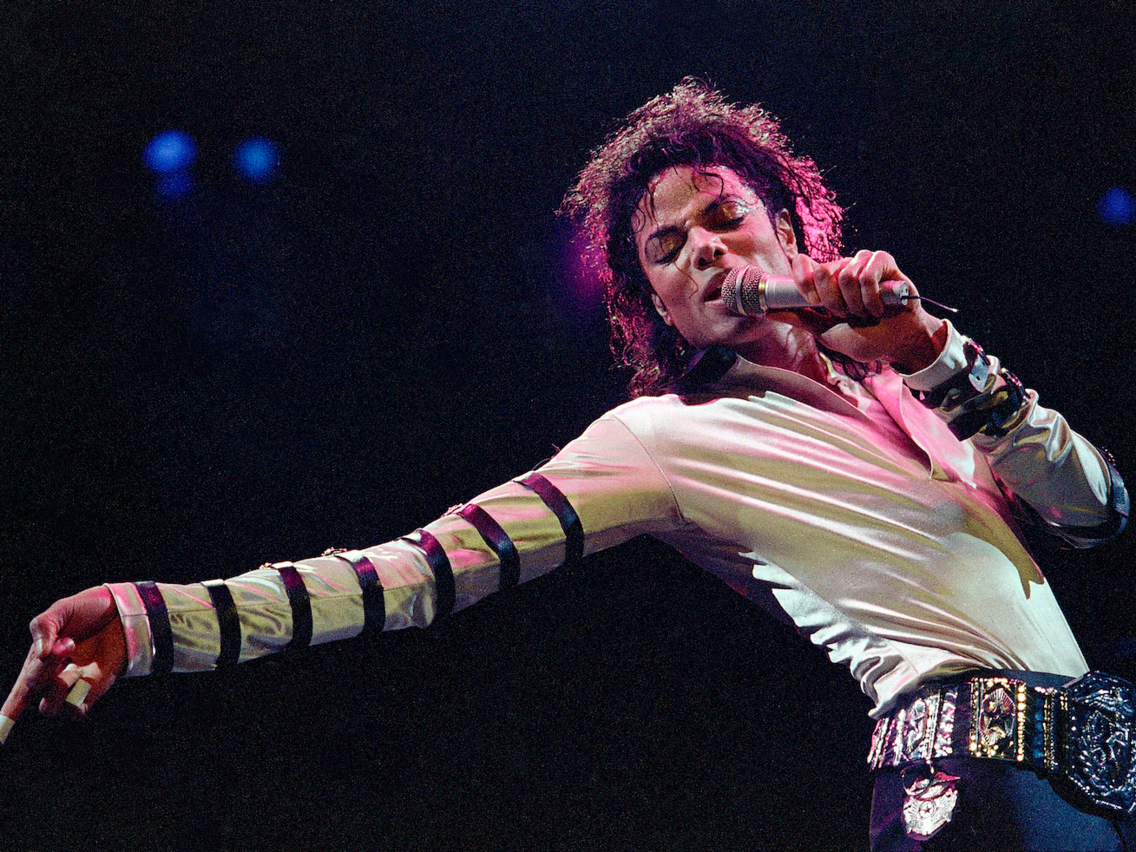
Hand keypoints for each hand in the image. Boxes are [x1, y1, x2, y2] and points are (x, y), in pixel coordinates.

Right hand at [2, 587, 126, 737]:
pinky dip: (75, 699)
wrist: (122, 609)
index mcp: (39, 662)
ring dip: (57, 686)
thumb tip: (40, 654)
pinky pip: (76, 711)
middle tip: (65, 643)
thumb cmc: (88, 610)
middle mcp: (53, 677)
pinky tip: (86, 674)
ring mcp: (74, 685)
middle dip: (42, 669)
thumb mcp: (60, 610)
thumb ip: (43, 628)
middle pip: (33, 690)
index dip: (7, 713)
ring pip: (50, 707)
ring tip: (73, 657)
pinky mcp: (95, 690)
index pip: (19, 692)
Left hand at [776, 250, 945, 371]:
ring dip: (856, 303)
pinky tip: (880, 307)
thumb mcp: (826, 332)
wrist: (898, 344)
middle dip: (834, 302)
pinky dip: (872, 296)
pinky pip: (867, 272)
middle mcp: (842, 268)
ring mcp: (863, 262)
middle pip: (823, 272)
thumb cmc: (866, 338)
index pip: (803, 266)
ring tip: (867, 313)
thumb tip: (769, 312)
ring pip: (846, 274)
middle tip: (848, 315)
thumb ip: (801, 319)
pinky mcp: (884, 261)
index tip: (814, 302)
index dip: (803, 282)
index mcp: (826, 282)